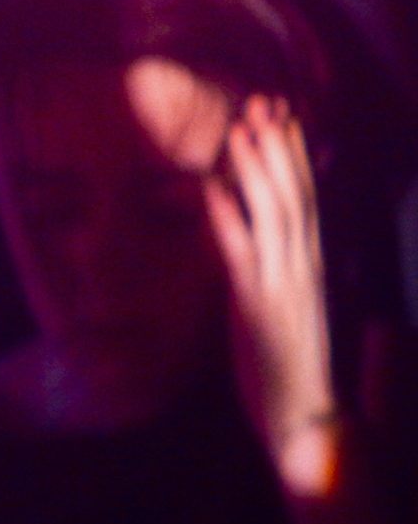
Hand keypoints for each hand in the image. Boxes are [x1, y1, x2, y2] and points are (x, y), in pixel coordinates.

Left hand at [205, 95, 340, 498]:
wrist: (306, 421)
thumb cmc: (290, 365)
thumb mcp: (284, 305)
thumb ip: (278, 267)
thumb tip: (260, 231)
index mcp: (311, 266)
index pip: (308, 200)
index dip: (296, 156)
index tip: (284, 116)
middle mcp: (304, 268)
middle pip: (297, 195)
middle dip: (280, 148)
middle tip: (264, 103)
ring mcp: (284, 286)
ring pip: (276, 214)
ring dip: (257, 169)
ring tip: (242, 128)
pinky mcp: (260, 309)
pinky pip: (242, 254)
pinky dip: (227, 216)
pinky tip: (211, 188)